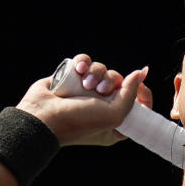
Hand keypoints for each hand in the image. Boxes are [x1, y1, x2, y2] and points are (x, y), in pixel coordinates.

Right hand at [16, 54, 151, 145]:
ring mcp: (85, 92)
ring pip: (101, 70)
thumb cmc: (78, 123)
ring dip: (96, 72)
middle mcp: (101, 105)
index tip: (141, 87)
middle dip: (111, 81)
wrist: (42, 118)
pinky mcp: (71, 79)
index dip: (142, 93)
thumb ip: (131, 95)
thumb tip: (140, 73)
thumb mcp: (113, 116)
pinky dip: (83, 62)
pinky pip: (85, 63)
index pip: (138, 104)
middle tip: (99, 90)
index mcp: (114, 121)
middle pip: (119, 82)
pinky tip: (78, 69)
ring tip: (84, 82)